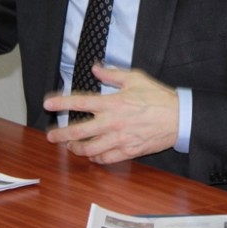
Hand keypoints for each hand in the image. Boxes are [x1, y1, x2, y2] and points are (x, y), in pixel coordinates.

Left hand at [43, 66, 178, 163]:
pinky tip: (92, 155)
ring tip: (71, 147)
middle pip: (79, 132)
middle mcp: (112, 122)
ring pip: (90, 149)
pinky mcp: (128, 151)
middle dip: (61, 135)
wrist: (178, 117)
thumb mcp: (135, 78)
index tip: (48, 104)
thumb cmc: (157, 96)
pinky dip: (96, 158)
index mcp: (112, 102)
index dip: (61, 103)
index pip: (80, 103)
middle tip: (51, 136)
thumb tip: (96, 68)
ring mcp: (119, 139)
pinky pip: (106, 159)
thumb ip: (111, 74)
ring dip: (77, 149)